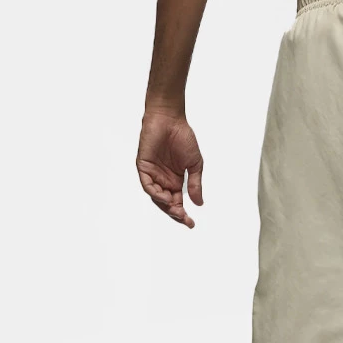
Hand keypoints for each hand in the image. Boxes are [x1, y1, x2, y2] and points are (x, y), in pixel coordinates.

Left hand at [136, 109, 203, 227]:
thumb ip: (195, 184)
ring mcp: (153, 174)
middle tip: (184, 219)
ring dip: (165, 205)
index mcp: (174, 181)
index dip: (183, 214)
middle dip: (174, 213)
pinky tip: (165, 198)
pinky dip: (155, 193)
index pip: (177, 202)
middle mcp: (163, 180)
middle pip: (166, 203)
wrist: (170, 119)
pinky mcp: (144, 167)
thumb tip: (199, 203)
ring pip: (156, 197)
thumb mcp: (195, 165)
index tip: (191, 223)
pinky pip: (147, 185)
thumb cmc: (183, 138)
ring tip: (175, 209)